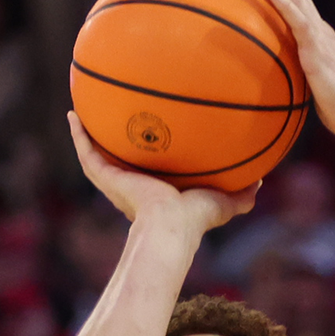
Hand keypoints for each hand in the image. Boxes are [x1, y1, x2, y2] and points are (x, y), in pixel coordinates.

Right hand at [67, 113, 256, 232]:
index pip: (149, 169)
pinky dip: (78, 134)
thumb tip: (262, 181)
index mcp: (156, 191)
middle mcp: (132, 185)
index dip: (149, 154)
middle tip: (114, 117)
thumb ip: (242, 194)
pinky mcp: (104, 176)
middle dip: (116, 141)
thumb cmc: (196, 219)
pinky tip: (72, 114)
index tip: (150, 134)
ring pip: (97, 153)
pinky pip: (86, 151)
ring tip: (82, 109)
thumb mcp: (224, 202)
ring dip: (88, 133)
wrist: (171, 226)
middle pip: (120, 158)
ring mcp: (115, 180)